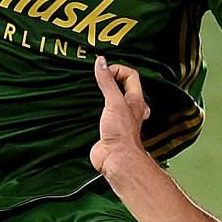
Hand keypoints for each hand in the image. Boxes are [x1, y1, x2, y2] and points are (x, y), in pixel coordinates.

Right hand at [90, 56, 149, 172]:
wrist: (116, 159)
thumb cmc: (122, 135)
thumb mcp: (114, 102)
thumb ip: (107, 82)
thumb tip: (101, 63)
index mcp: (135, 100)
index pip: (131, 75)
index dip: (118, 69)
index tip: (104, 71)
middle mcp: (128, 109)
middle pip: (121, 87)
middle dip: (110, 80)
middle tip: (98, 76)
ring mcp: (117, 119)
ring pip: (111, 101)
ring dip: (101, 94)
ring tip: (91, 88)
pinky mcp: (106, 129)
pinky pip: (99, 114)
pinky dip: (93, 109)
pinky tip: (85, 107)